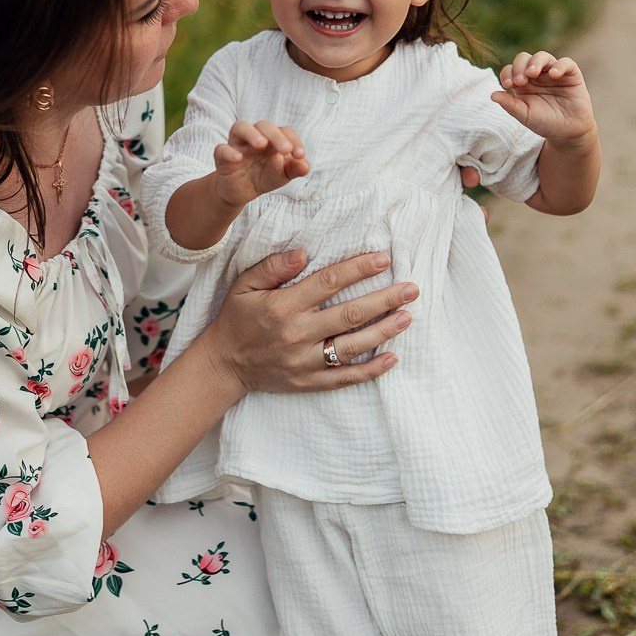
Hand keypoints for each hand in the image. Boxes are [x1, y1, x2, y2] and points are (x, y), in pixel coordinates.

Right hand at [198, 248, 416, 393]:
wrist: (223, 365)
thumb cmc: (236, 319)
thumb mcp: (244, 285)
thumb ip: (273, 267)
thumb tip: (304, 253)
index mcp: (283, 306)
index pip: (328, 283)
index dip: (357, 269)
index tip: (383, 259)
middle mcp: (297, 334)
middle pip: (349, 314)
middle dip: (384, 299)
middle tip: (412, 289)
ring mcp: (305, 361)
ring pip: (353, 346)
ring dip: (384, 331)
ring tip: (407, 316)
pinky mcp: (310, 382)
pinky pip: (346, 377)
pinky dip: (371, 370)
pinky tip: (393, 357)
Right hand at [210, 120, 308, 207]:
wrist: (241, 192)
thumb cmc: (264, 176)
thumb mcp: (282, 175)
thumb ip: (294, 169)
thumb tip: (305, 166)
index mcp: (272, 139)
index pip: (284, 131)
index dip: (294, 140)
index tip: (300, 155)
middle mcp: (254, 137)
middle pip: (263, 125)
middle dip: (276, 136)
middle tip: (286, 150)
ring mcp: (237, 145)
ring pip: (240, 128)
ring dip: (251, 134)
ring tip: (262, 144)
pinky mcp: (222, 157)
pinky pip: (221, 149)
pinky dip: (229, 152)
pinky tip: (238, 159)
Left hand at [492, 50, 595, 145]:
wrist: (568, 132)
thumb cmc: (545, 123)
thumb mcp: (525, 115)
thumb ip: (510, 105)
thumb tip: (492, 95)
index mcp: (522, 83)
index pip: (510, 69)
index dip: (507, 73)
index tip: (509, 85)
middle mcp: (536, 75)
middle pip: (524, 58)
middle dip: (519, 66)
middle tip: (520, 81)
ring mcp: (553, 73)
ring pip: (543, 56)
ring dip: (536, 62)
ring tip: (532, 73)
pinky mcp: (571, 75)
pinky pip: (566, 63)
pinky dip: (560, 65)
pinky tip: (554, 75)